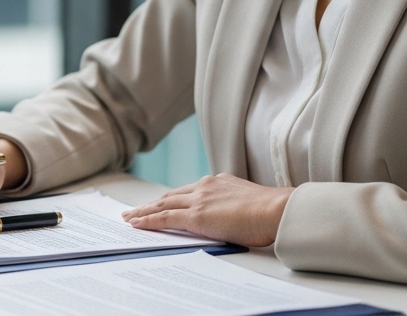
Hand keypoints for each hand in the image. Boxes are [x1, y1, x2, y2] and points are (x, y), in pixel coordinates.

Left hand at [121, 173, 292, 247]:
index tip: (159, 202)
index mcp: (218, 182)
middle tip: (135, 210)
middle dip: (151, 203)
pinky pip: (165, 217)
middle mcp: (205, 186)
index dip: (170, 198)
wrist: (277, 210)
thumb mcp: (248, 202)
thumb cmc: (271, 212)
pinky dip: (148, 220)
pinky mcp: (196, 216)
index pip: (187, 191)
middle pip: (170, 195)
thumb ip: (233, 205)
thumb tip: (232, 216)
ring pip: (163, 204)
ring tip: (130, 217)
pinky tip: (137, 223)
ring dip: (144, 211)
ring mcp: (199, 200)